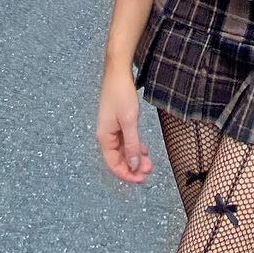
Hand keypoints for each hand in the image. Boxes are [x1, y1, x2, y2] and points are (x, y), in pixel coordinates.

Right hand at [96, 67, 152, 184]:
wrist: (118, 73)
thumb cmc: (121, 94)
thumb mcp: (130, 121)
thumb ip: (132, 145)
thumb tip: (133, 165)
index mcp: (104, 137)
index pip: (113, 164)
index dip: (127, 174)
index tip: (141, 179)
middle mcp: (106, 136)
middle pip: (118, 159)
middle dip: (133, 167)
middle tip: (149, 170)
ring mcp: (111, 129)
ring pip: (123, 151)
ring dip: (135, 158)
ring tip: (149, 162)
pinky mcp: (117, 123)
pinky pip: (125, 141)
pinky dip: (134, 147)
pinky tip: (144, 150)